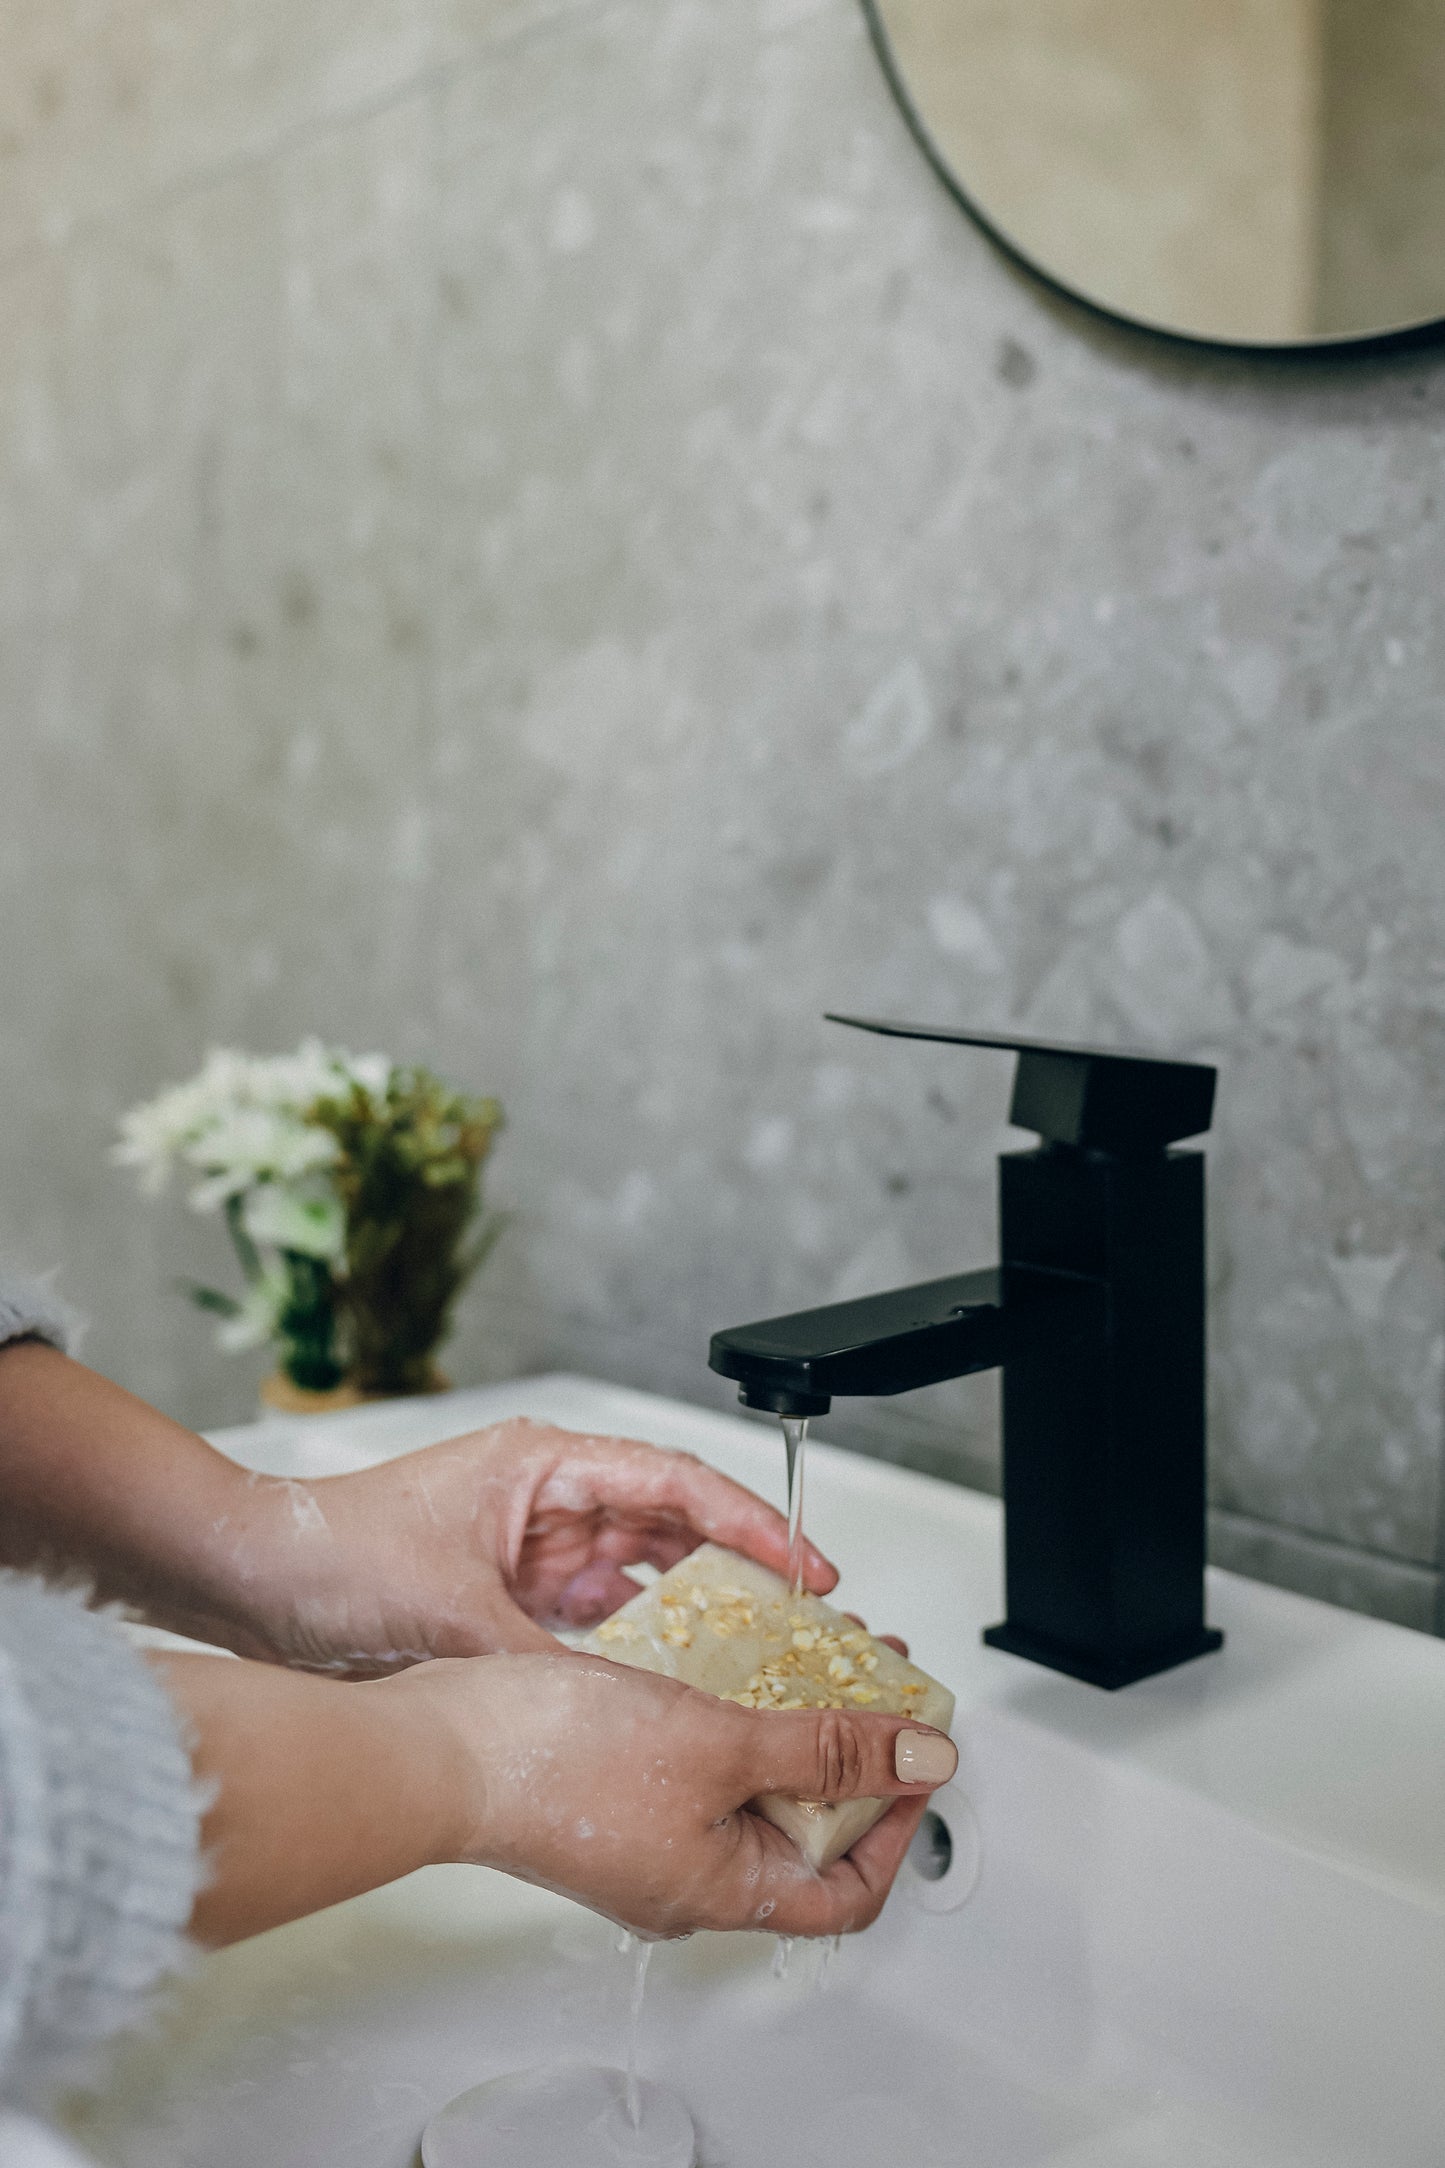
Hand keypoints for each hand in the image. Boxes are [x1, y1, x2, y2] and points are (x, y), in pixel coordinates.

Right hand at [160, 1644, 956, 1947]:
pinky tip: (738, 1655)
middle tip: (873, 1681)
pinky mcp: (616, 1786)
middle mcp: (688, 1873)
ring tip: (814, 1652)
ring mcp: (650, 1833)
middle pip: (805, 1825)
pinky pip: (701, 1754)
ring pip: (753, 1780)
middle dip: (849, 1747)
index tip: (916, 1752)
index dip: (897, 1819)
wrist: (441, 1743)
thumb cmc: (553, 1763)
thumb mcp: (719, 1743)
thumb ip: (827, 1748)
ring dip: (794, 1715)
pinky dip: (735, 1707)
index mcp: (722, 1890)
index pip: (850, 1888)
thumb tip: (921, 1757)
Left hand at [234, 1418, 840, 1672]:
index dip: (753, 1524)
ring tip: (754, 1660)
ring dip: (692, 1613)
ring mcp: (527, 1546)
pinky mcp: (506, 1594)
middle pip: (670, 1527)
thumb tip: (630, 1715)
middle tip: (802, 1625)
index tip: (809, 1566)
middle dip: (739, 1573)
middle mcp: (545, 1497)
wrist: (246, 1583)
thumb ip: (551, 1666)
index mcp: (544, 1465)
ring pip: (638, 1576)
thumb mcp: (459, 1619)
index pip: (676, 1483)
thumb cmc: (331, 1560)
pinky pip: (594, 1618)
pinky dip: (635, 1648)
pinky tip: (671, 1685)